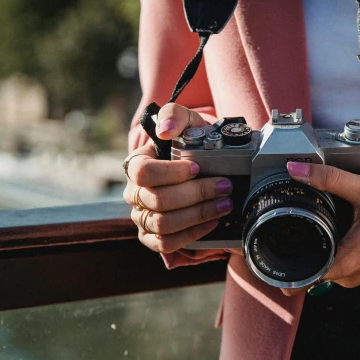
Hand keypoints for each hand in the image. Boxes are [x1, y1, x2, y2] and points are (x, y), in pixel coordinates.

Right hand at [123, 103, 241, 255]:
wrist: (204, 164)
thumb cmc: (192, 142)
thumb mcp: (188, 121)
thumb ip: (175, 115)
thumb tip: (165, 130)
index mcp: (137, 164)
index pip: (143, 171)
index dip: (171, 173)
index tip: (198, 167)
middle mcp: (134, 192)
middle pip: (158, 200)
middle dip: (196, 194)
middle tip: (225, 187)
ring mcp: (142, 216)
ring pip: (163, 224)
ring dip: (198, 215)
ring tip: (224, 205)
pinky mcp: (152, 237)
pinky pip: (165, 243)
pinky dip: (191, 235)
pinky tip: (211, 223)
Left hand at [280, 162, 359, 295]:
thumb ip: (328, 179)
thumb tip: (295, 169)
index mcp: (347, 264)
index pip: (302, 281)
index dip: (281, 269)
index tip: (265, 255)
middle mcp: (352, 275)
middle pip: (311, 270)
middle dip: (296, 250)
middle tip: (281, 225)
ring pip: (326, 264)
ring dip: (316, 247)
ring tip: (304, 221)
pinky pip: (340, 260)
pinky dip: (331, 245)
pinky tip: (331, 224)